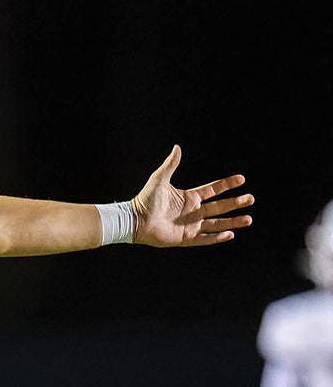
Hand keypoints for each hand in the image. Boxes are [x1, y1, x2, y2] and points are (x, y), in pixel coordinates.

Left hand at [131, 145, 252, 246]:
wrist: (135, 220)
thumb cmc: (145, 200)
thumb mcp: (159, 179)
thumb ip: (170, 165)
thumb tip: (177, 147)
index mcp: (189, 197)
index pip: (213, 190)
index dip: (226, 184)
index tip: (241, 179)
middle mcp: (193, 211)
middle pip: (219, 207)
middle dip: (236, 203)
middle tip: (251, 199)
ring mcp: (190, 225)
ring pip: (216, 224)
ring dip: (232, 222)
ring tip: (249, 219)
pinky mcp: (185, 238)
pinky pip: (204, 239)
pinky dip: (217, 238)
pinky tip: (230, 234)